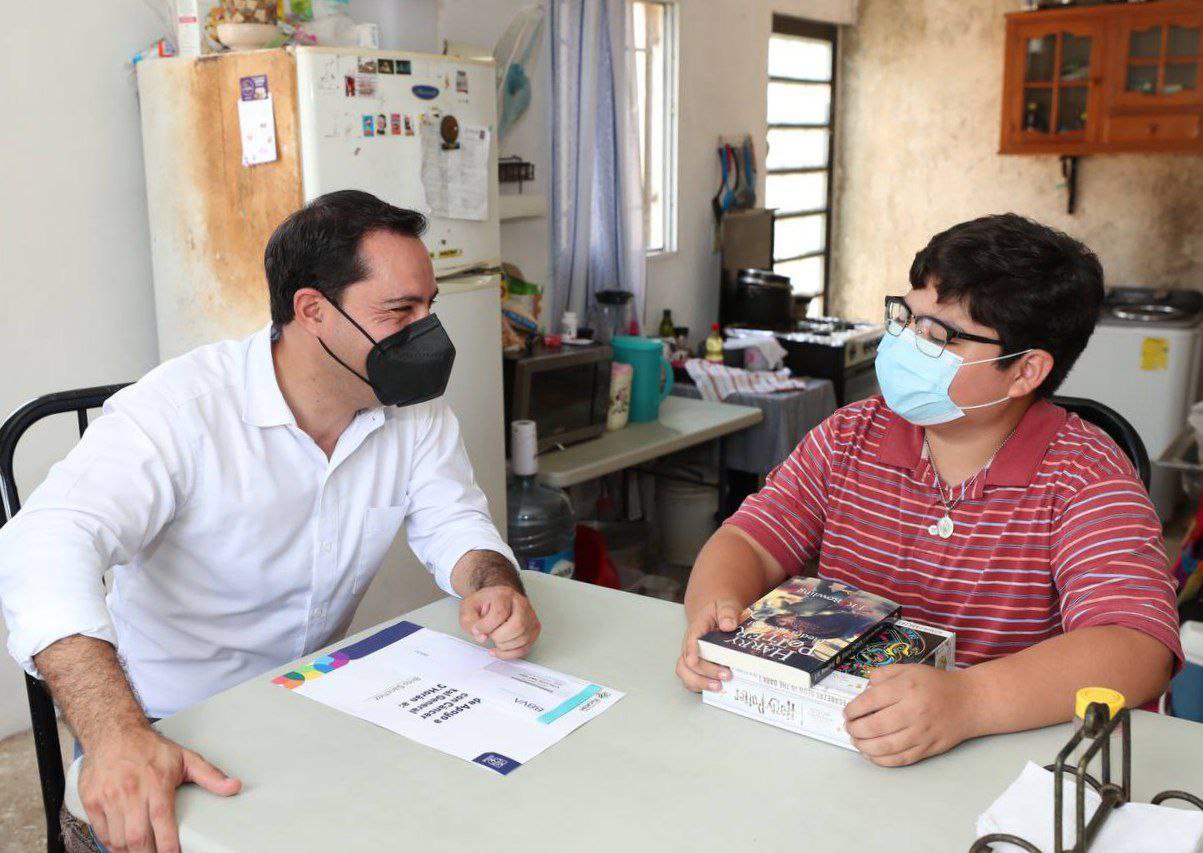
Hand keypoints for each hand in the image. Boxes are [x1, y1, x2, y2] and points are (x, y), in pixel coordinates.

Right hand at [78, 726, 240, 851]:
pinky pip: (101, 833)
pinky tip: (123, 845)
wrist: (112, 732)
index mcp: (156, 783)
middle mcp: (131, 792)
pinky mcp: (92, 802)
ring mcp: (109, 798)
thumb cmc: (149, 748)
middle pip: (137, 837)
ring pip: (118, 840)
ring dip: (130, 851)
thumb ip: (210, 776)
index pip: (162, 821)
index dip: (168, 845)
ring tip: (143, 851)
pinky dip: (111, 844)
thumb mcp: (185, 758)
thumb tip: (233, 786)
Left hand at [458, 584, 540, 658]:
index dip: (486, 626)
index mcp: (504, 595)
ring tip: (495, 639)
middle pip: (517, 626)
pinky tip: (500, 649)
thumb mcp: (468, 608)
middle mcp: (521, 604)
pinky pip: (525, 647)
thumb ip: (469, 622)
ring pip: (523, 638)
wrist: (496, 600)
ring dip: (504, 646)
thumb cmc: (485, 604)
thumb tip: (482, 637)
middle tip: (490, 635)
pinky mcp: (533, 629)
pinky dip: (510, 653)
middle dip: (499, 637)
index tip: (477, 629)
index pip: (500, 613)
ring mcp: (530, 617)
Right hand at [675, 598, 742, 691]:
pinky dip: (701, 687)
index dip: (690, 650)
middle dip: (705, 671)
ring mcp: (691, 657)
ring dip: (700, 683)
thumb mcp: (726, 605)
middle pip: (686, 661)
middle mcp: (690, 645)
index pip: (690, 639)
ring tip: (719, 687)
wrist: (717, 616)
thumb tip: (728, 625)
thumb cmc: (720, 613)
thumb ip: (728, 611)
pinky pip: (691, 680)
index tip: (693, 661)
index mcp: (697, 628)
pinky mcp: (697, 668)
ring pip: (685, 673)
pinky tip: (717, 690)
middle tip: (726, 675)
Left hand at [843, 664, 980, 766]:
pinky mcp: (929, 748)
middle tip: (849, 728)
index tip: (847, 713)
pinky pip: (900, 759)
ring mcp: (922, 732)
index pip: (870, 700)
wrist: (968, 701)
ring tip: (856, 742)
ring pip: (885, 746)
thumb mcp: (909, 669)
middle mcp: (914, 710)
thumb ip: (883, 675)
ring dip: (864, 747)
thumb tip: (863, 689)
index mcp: (906, 687)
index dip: (853, 709)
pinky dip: (882, 760)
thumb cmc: (935, 684)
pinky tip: (871, 755)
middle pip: (875, 725)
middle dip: (855, 729)